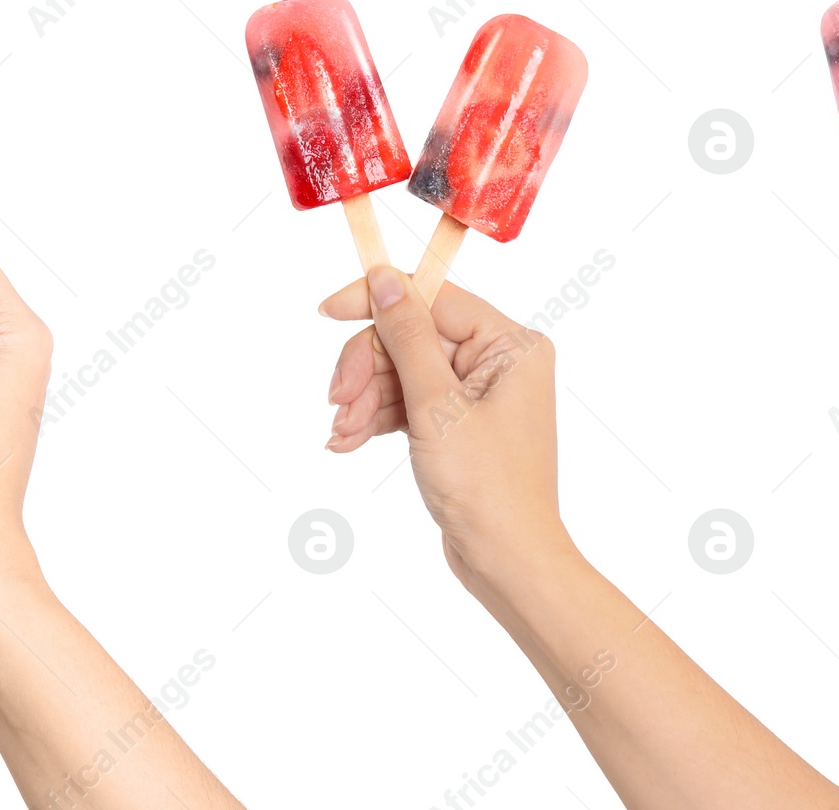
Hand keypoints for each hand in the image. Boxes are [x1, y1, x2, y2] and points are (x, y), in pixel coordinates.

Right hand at [318, 269, 563, 589]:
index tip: (327, 313)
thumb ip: (407, 338)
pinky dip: (378, 418)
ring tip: (341, 434)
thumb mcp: (436, 406)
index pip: (433, 298)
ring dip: (366, 399)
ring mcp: (479, 394)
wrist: (507, 560)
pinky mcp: (460, 424)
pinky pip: (410, 402)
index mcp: (511, 345)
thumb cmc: (487, 487)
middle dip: (368, 368)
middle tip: (335, 402)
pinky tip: (348, 441)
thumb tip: (386, 279)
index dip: (377, 303)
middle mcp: (500, 361)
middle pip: (412, 337)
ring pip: (405, 371)